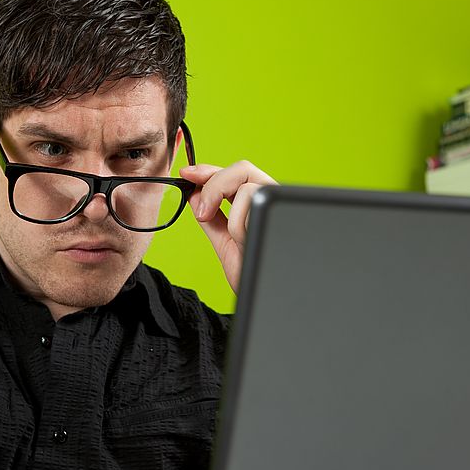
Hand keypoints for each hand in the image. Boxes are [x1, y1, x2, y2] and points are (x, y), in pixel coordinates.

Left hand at [179, 161, 276, 293]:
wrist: (267, 301)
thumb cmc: (253, 277)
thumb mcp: (226, 245)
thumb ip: (212, 220)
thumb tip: (194, 194)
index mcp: (260, 206)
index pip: (235, 174)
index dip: (209, 170)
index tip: (188, 174)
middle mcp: (273, 203)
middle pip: (242, 168)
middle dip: (213, 183)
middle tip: (200, 211)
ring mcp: (279, 209)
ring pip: (246, 182)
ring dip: (226, 207)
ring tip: (230, 236)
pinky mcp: (282, 215)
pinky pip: (253, 200)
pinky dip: (237, 220)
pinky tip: (242, 240)